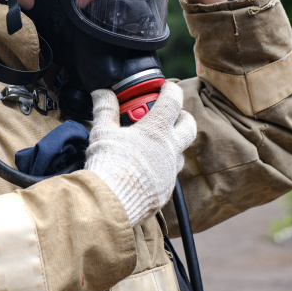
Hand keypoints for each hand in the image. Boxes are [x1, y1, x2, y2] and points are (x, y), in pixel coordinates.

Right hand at [85, 82, 196, 226]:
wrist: (111, 203)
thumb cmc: (108, 164)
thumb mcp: (103, 131)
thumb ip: (105, 109)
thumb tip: (102, 92)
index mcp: (157, 130)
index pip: (173, 100)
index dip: (170, 89)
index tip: (165, 87)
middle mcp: (170, 149)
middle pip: (189, 126)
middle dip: (182, 116)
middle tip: (170, 114)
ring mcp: (170, 172)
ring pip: (180, 153)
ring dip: (171, 145)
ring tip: (153, 144)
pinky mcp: (166, 191)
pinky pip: (169, 175)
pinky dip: (160, 168)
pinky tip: (144, 169)